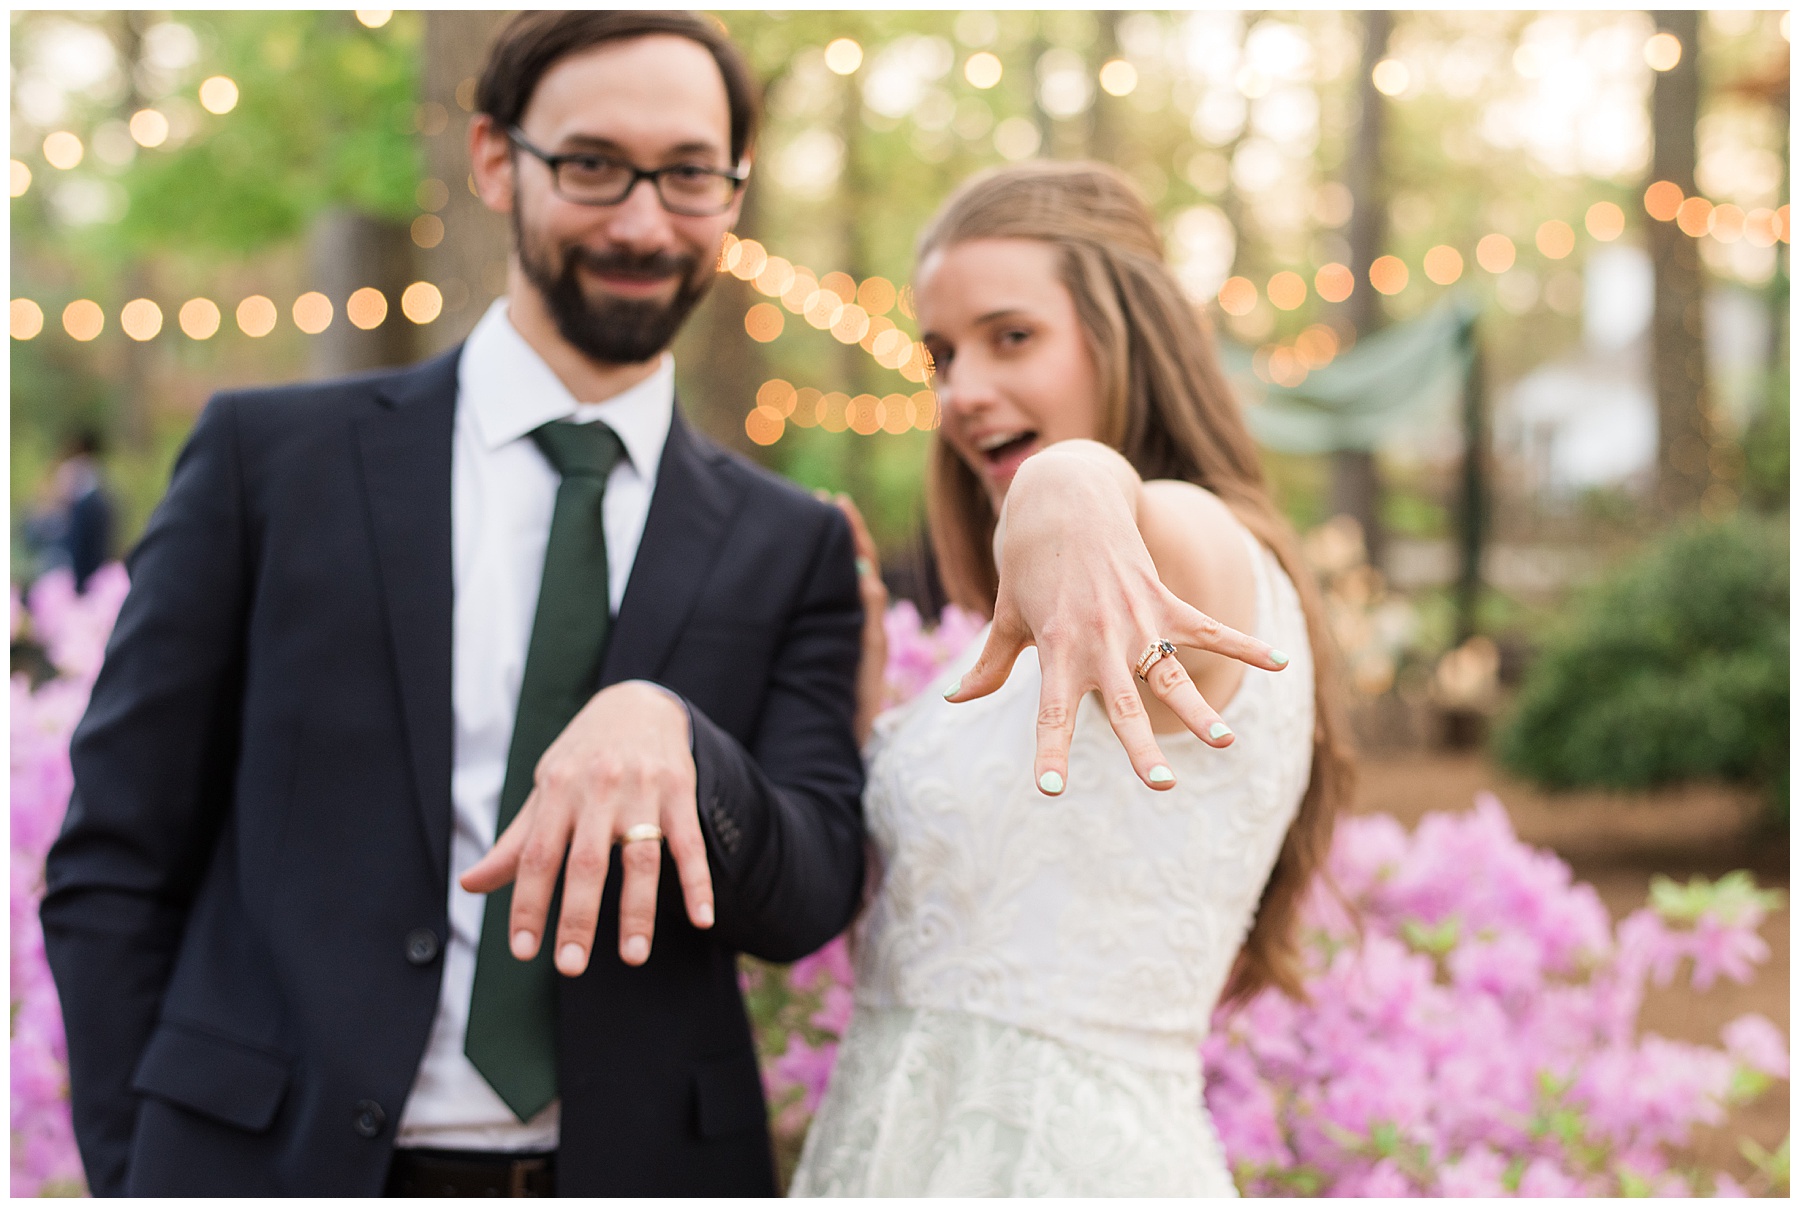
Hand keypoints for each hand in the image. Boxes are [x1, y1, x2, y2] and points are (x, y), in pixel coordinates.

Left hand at [460, 681, 714, 974]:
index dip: (528, 904)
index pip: (537, 856)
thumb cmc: (582, 757)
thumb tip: (468, 885)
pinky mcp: (680, 791)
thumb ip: (514, 842)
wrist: (638, 702)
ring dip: (637, 912)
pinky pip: (690, 844)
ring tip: (632, 957)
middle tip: (569, 967)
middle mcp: (598, 789)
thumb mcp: (544, 789)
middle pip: (587, 862)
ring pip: (640, 858)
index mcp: (557, 790)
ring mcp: (643, 790)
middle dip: (578, 917)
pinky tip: (703, 918)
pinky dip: (698, 882)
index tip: (522, 951)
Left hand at [829, 492, 888, 745]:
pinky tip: (860, 576)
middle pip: (862, 574)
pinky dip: (867, 600)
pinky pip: (871, 626)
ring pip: (868, 592)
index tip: (828, 506)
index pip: (850, 577)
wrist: (828, 761)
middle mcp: (863, 636)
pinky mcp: (871, 667)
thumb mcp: (808, 670)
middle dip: (851, 537)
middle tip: (833, 500)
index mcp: (849, 632)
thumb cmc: (814, 720)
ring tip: (843, 520)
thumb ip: (807, 639)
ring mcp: (869, 650)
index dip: (843, 543)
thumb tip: (788, 599)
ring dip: (859, 556)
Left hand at [945, 442, 1286, 793]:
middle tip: (1161, 785)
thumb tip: (956, 700)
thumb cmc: (1027, 562)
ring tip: (1224, 741)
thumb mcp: (1005, 613)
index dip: (1051, 751)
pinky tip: (1281, 663)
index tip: (1052, 788)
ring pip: (1172, 674)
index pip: (1051, 712)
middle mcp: (1099, 640)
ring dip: (1199, 709)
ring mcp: (1135, 619)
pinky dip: (1244, 643)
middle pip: (1124, 705)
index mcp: (1056, 650)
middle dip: (1143, 747)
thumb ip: (991, 663)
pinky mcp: (1162, 597)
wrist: (1062, 497)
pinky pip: (1207, 626)